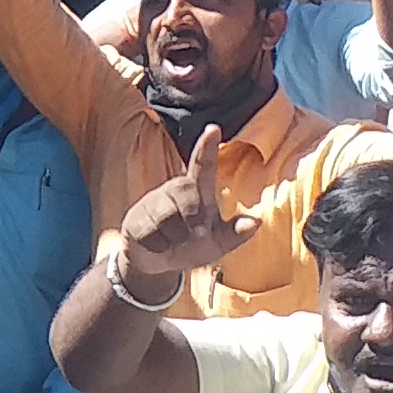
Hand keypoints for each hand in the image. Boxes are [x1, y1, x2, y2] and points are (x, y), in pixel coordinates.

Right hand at [117, 125, 259, 285]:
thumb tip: (256, 222)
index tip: (213, 128)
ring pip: (166, 215)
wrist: (156, 263)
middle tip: (198, 235)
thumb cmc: (192, 246)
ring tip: (174, 242)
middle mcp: (174, 191)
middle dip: (192, 216)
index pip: (203, 166)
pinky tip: (157, 246)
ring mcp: (153, 203)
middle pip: (185, 192)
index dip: (207, 147)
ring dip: (175, 236)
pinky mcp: (135, 218)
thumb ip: (235, 234)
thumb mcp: (218, 245)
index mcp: (197, 192)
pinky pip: (150, 232)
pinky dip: (159, 246)